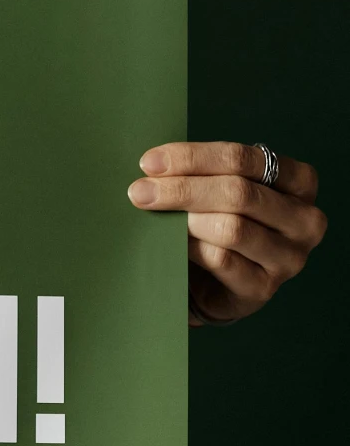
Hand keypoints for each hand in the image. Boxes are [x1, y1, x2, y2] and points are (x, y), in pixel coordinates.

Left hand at [129, 142, 325, 324]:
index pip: (242, 158)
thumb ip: (201, 171)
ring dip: (184, 219)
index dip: (192, 157)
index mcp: (298, 182)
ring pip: (231, 228)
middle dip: (182, 189)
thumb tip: (154, 164)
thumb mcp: (218, 187)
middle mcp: (304, 219)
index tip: (149, 163)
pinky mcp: (264, 288)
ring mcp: (289, 258)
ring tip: (153, 215)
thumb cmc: (218, 219)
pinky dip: (190, 247)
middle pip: (237, 192)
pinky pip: (221, 260)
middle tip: (139, 192)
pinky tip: (170, 243)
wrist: (215, 280)